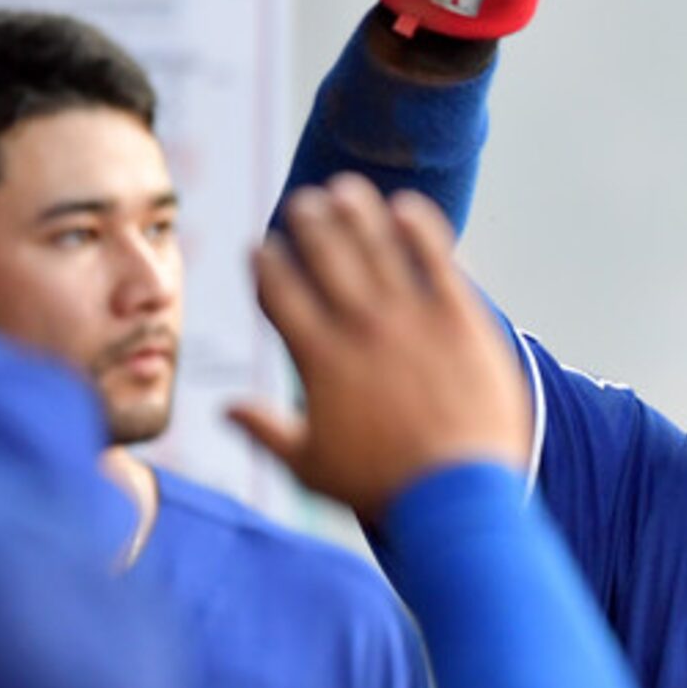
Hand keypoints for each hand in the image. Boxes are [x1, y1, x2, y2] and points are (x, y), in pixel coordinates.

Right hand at [231, 175, 529, 514]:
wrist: (462, 496)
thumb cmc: (385, 487)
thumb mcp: (311, 467)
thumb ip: (265, 432)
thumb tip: (225, 410)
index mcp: (318, 358)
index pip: (278, 289)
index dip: (264, 261)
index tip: (262, 249)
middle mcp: (360, 328)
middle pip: (323, 252)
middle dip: (306, 222)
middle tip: (302, 205)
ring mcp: (412, 318)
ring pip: (376, 243)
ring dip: (355, 210)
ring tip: (344, 191)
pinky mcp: (461, 317)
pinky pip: (436, 255)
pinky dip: (418, 225)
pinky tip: (405, 207)